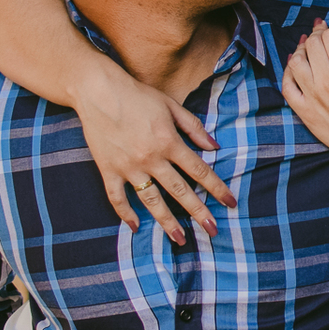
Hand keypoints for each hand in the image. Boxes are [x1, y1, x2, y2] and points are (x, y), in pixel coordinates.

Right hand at [72, 67, 236, 243]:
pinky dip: (125, 213)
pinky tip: (136, 227)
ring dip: (167, 222)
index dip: (217, 188)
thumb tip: (215, 147)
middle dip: (199, 212)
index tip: (230, 204)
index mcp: (169, 141)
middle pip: (180, 190)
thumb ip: (194, 128)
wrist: (98, 90)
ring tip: (180, 239)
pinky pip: (117, 198)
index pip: (199, 170)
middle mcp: (151, 158)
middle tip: (213, 231)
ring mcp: (128, 166)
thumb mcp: (171, 106)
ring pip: (152, 200)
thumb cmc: (137, 95)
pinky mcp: (108, 170)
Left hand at [282, 20, 328, 174]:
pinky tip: (294, 65)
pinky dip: (287, 73)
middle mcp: (325, 82)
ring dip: (301, 49)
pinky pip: (287, 87)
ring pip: (296, 62)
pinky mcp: (305, 112)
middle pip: (312, 45)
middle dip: (317, 34)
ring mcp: (312, 97)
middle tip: (322, 33)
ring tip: (307, 45)